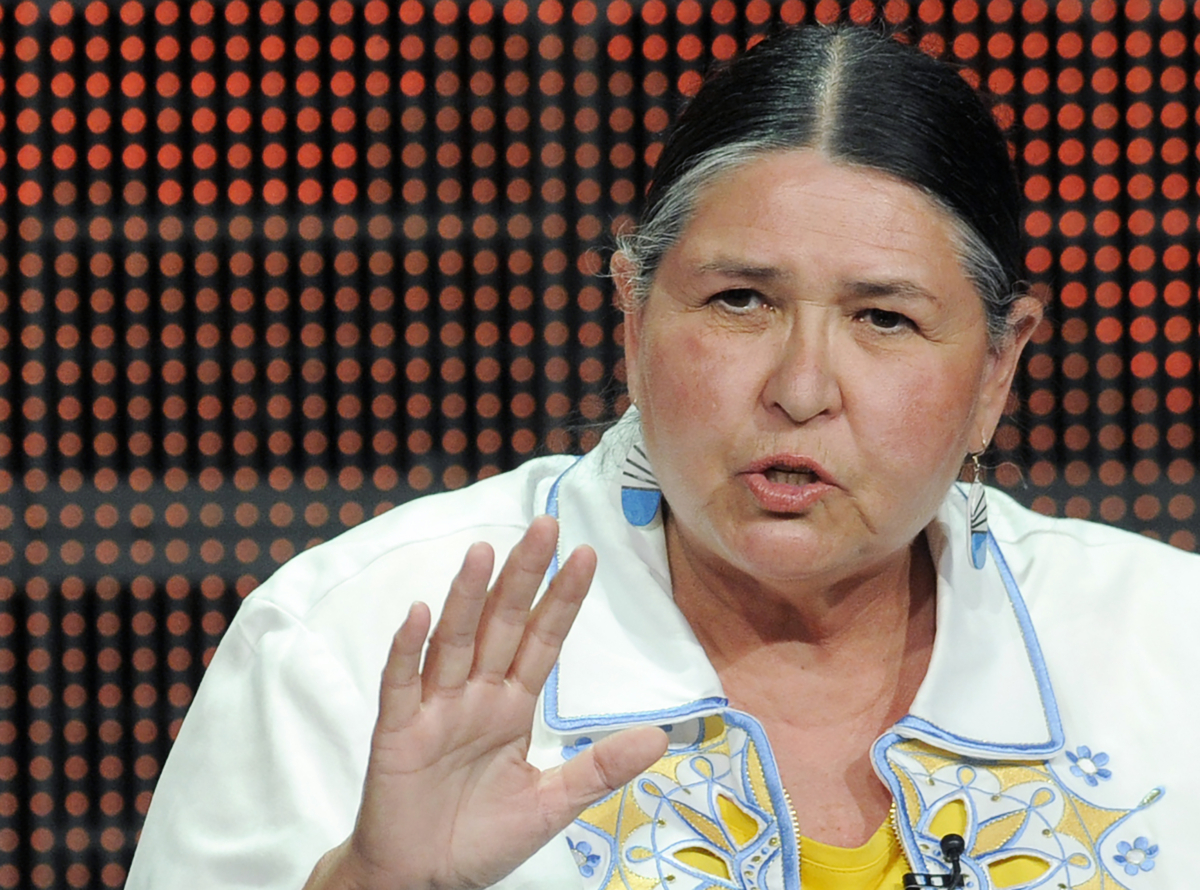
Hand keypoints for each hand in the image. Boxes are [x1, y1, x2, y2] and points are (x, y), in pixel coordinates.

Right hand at [305, 515, 668, 889]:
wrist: (421, 883)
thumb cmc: (480, 839)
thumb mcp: (552, 804)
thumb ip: (599, 768)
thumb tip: (661, 738)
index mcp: (512, 706)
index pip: (543, 641)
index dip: (562, 599)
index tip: (586, 554)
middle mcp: (475, 696)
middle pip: (502, 625)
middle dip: (523, 576)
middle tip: (544, 525)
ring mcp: (433, 709)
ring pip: (453, 642)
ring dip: (467, 597)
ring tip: (484, 553)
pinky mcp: (396, 733)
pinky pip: (401, 684)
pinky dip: (407, 649)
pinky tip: (419, 612)